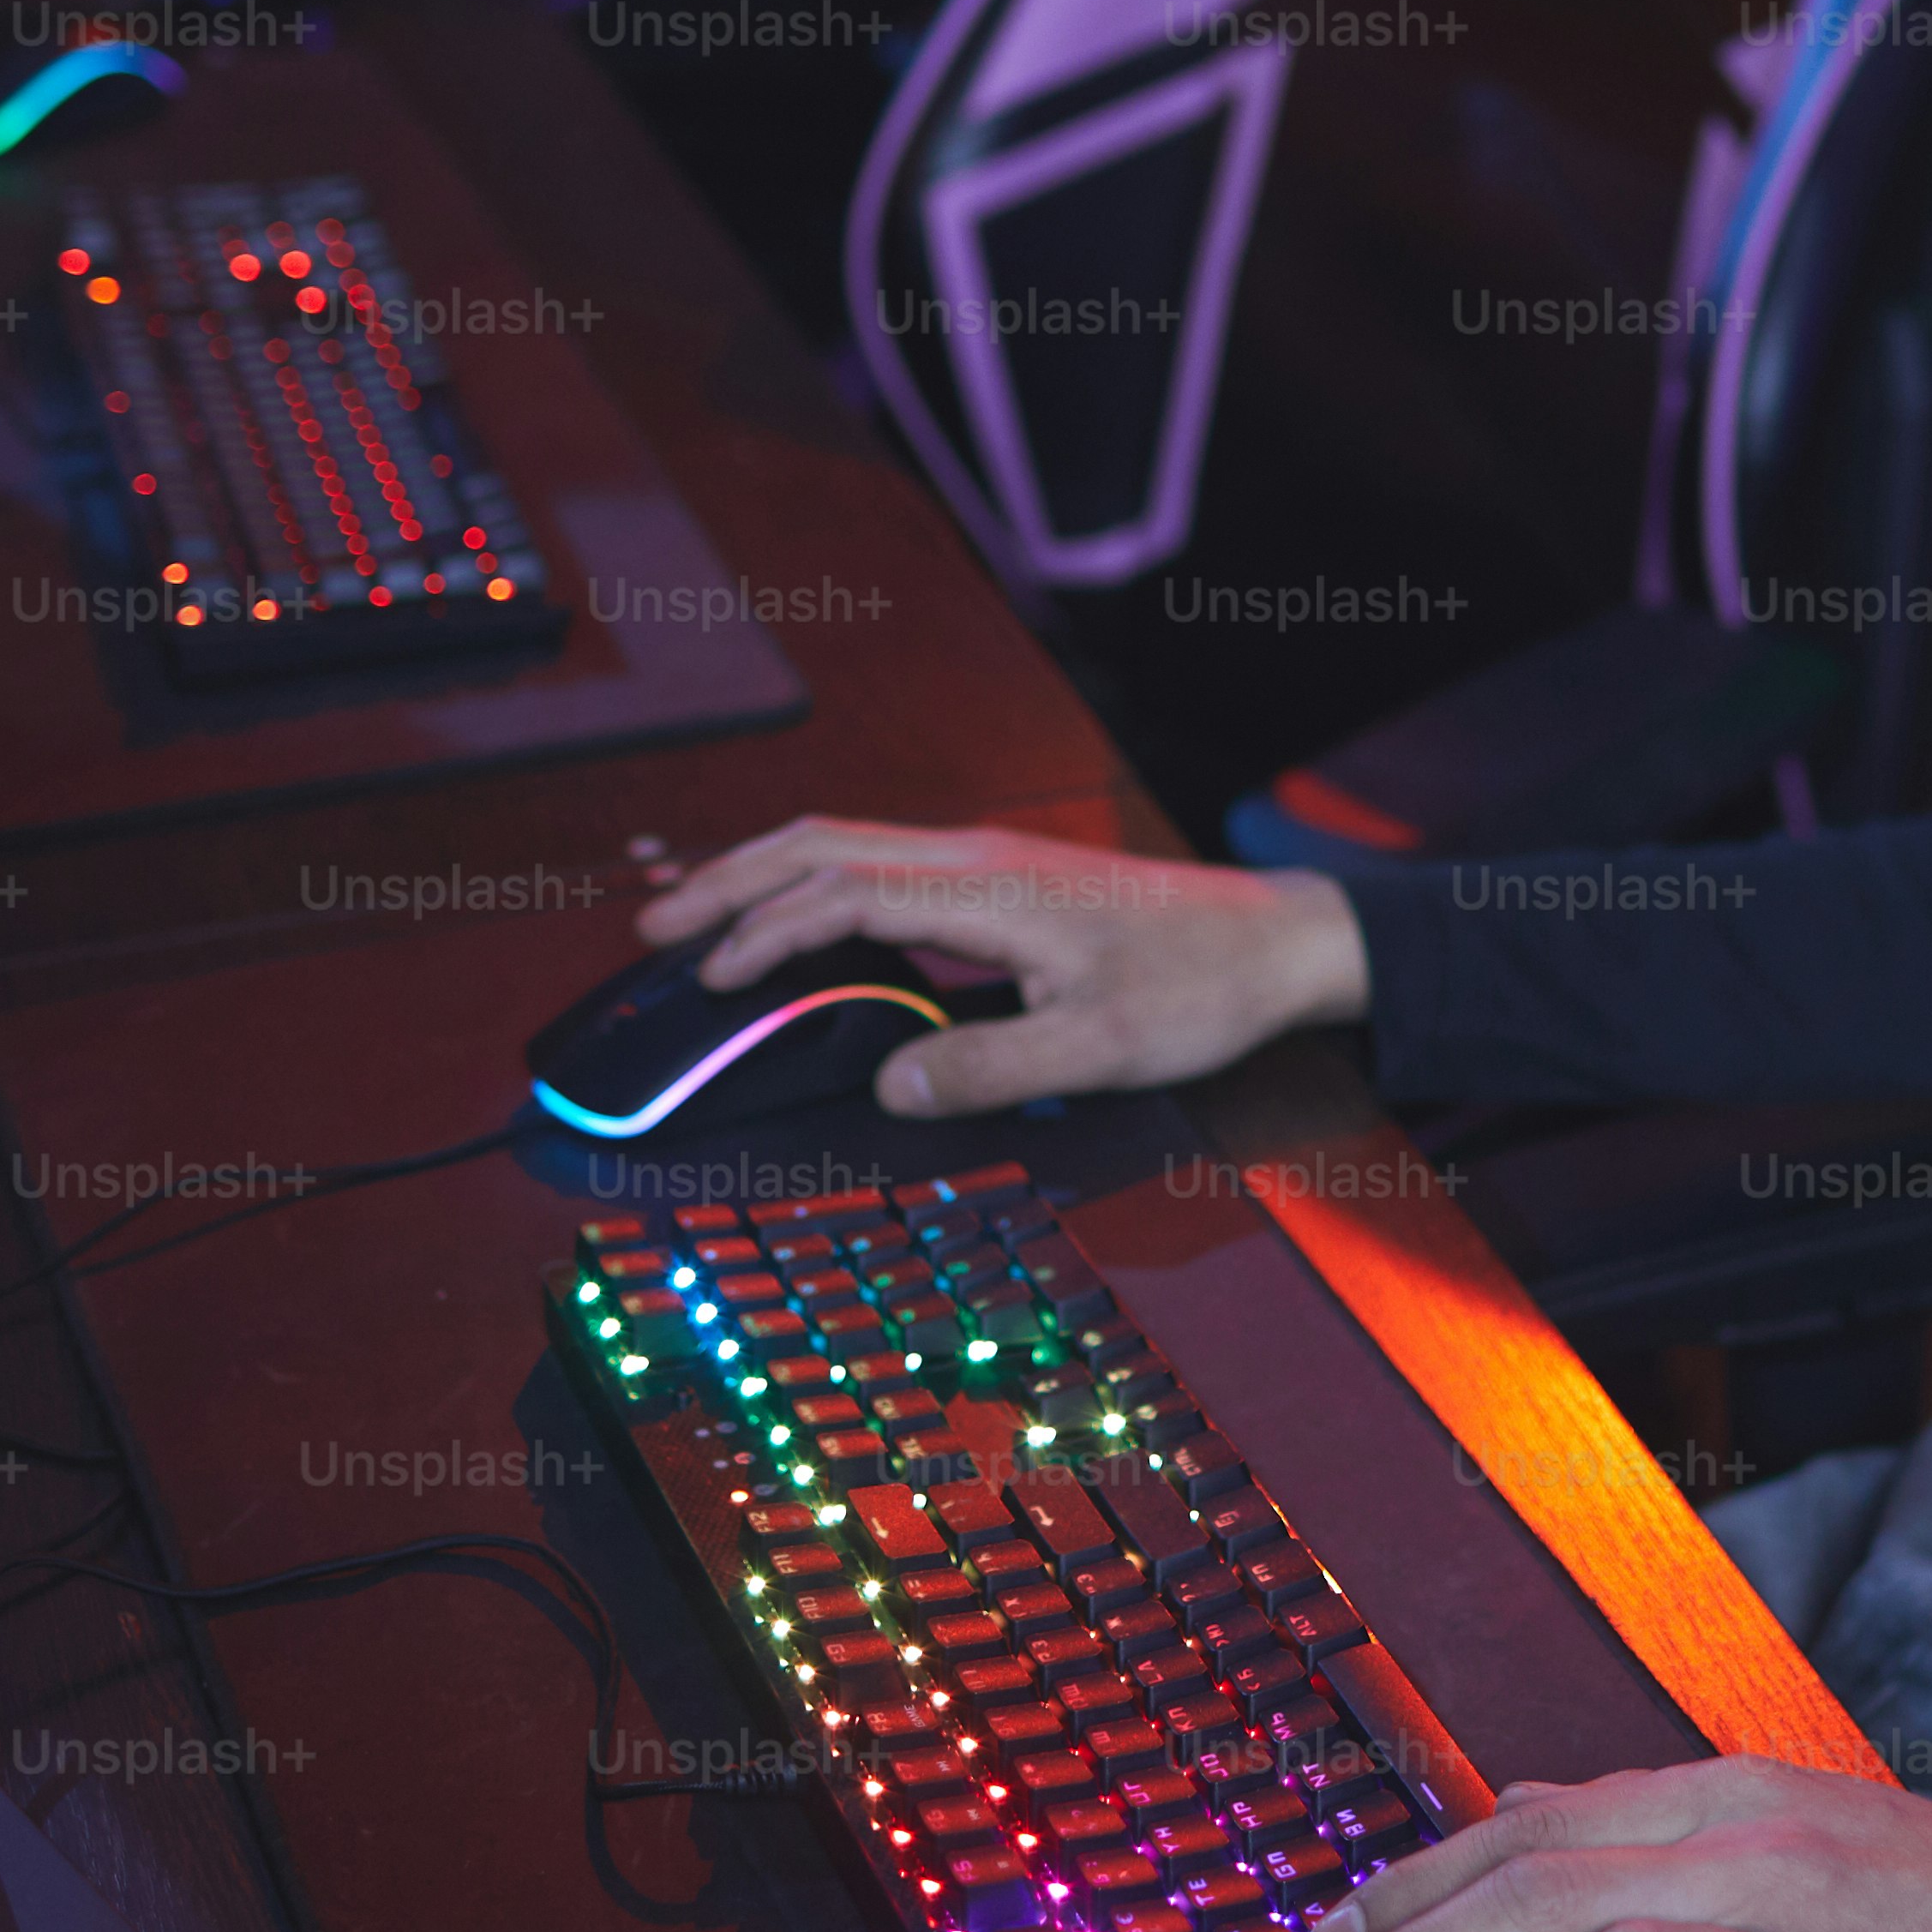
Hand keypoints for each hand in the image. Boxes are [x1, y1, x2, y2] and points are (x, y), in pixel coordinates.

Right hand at [632, 818, 1367, 1115]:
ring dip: (765, 876)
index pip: (842, 892)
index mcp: (987, 887)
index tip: (708, 981)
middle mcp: (976, 857)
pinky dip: (815, 885)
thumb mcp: (1104, 1049)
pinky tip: (798, 924)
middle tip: (650, 928)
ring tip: (695, 918)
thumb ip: (992, 1069)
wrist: (1280, 941)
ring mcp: (988, 863)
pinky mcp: (1002, 882)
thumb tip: (887, 1086)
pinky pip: (881, 865)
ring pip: (847, 845)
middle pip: (822, 845)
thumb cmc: (1203, 988)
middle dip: (729, 881)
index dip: (765, 934)